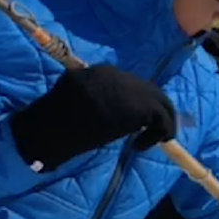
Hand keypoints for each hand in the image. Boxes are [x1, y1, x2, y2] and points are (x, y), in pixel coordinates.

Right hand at [10, 64, 177, 170]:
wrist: (57, 124)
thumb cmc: (56, 117)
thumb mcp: (71, 98)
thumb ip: (90, 96)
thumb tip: (109, 112)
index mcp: (100, 72)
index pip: (128, 84)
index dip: (134, 103)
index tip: (131, 122)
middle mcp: (119, 75)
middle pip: (147, 90)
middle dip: (152, 110)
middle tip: (148, 131)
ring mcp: (133, 89)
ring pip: (160, 101)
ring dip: (160, 122)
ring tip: (151, 140)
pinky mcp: (142, 106)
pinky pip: (162, 118)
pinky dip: (158, 133)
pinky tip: (139, 146)